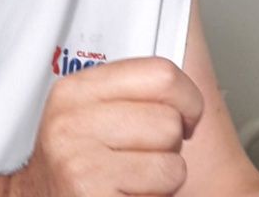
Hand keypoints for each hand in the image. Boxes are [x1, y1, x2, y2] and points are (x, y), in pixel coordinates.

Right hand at [11, 57, 203, 195]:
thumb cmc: (78, 167)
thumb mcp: (90, 116)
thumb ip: (128, 94)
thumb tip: (182, 85)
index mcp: (75, 91)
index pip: (159, 73)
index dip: (187, 97)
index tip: (185, 114)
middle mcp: (72, 121)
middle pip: (169, 119)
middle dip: (171, 144)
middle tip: (146, 157)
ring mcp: (79, 159)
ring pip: (171, 157)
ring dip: (165, 175)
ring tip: (135, 178)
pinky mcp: (92, 191)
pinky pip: (163, 184)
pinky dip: (159, 195)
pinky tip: (129, 193)